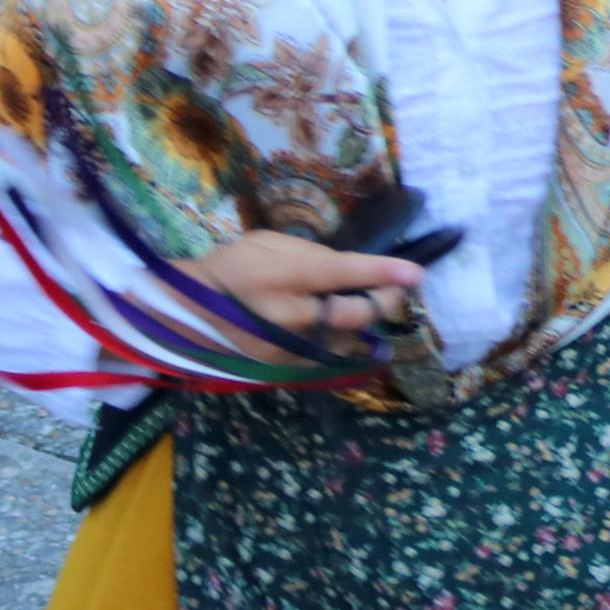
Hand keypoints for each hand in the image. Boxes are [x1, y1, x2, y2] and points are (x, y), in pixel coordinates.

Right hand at [183, 226, 423, 361]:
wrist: (194, 311)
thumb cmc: (235, 266)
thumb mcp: (268, 243)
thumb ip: (312, 255)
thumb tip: (352, 268)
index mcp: (284, 277)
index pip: (342, 273)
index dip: (382, 272)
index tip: (415, 272)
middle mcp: (290, 316)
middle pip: (357, 314)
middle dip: (386, 300)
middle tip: (397, 288)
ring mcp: (290, 347)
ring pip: (351, 338)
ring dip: (368, 321)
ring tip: (373, 304)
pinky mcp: (288, 365)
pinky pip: (332, 353)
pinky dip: (346, 338)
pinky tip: (348, 324)